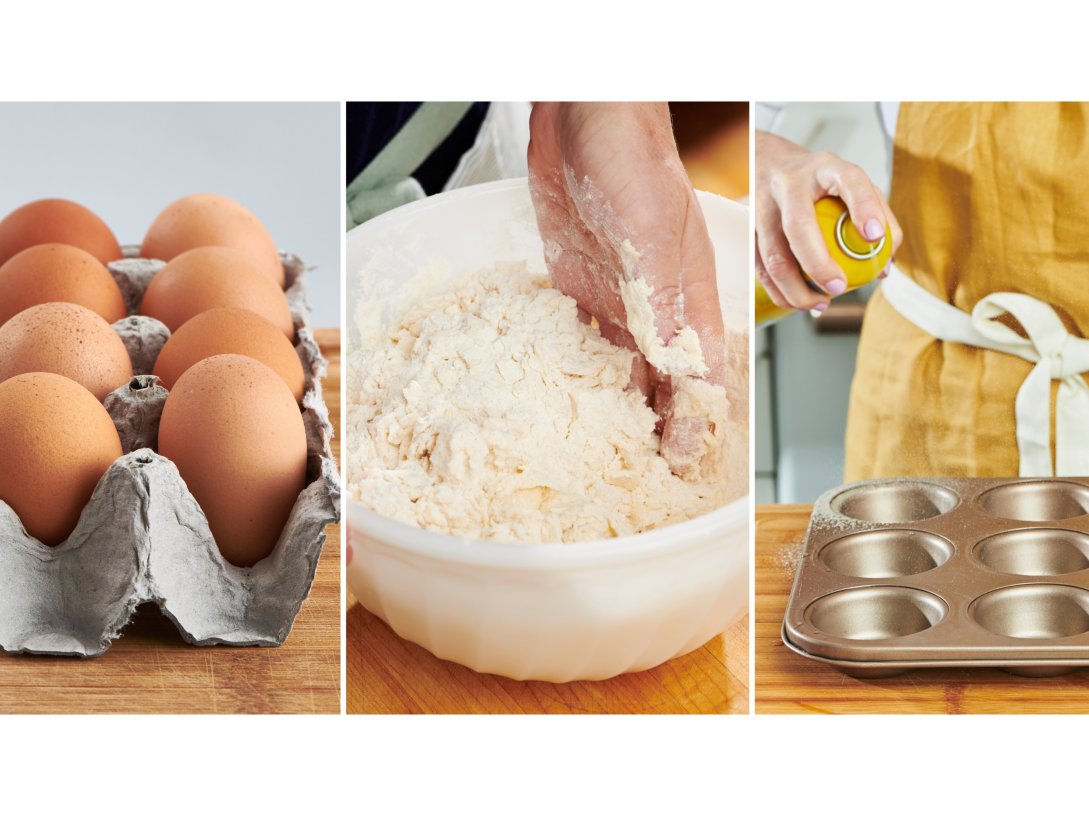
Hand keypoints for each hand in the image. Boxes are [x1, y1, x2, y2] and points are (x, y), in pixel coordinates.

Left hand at [528, 103, 724, 473]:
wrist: (585, 121)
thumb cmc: (635, 168)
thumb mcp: (655, 241)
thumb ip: (666, 308)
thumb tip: (678, 376)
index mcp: (692, 301)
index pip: (702, 377)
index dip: (696, 425)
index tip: (681, 467)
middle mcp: (657, 309)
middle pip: (664, 382)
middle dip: (657, 428)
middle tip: (640, 475)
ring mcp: (617, 301)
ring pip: (622, 369)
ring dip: (616, 409)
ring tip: (601, 452)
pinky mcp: (578, 289)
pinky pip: (580, 343)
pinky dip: (576, 373)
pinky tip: (562, 400)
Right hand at [755, 130, 902, 311]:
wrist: (768, 164)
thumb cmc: (818, 182)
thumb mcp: (851, 185)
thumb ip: (877, 216)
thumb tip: (883, 266)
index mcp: (824, 168)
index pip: (848, 181)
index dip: (863, 208)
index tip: (875, 236)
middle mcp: (789, 184)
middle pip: (798, 226)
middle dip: (818, 264)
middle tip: (839, 287)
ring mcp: (762, 206)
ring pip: (774, 255)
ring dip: (796, 288)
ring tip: (821, 303)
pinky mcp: (747, 229)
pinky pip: (760, 268)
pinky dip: (780, 291)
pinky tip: (798, 301)